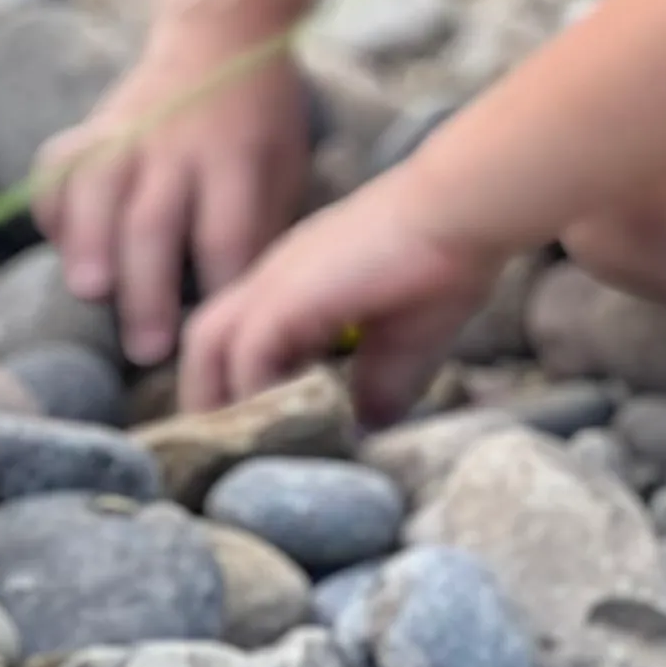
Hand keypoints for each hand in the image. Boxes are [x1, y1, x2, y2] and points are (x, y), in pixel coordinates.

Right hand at [35, 20, 310, 367]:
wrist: (223, 36)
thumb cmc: (261, 125)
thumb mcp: (286, 171)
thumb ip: (259, 232)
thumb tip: (237, 314)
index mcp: (237, 159)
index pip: (225, 234)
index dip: (218, 290)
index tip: (215, 338)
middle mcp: (178, 145)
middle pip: (154, 220)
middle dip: (147, 290)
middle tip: (146, 349)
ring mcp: (129, 130)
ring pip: (97, 187)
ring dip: (88, 242)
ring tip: (89, 292)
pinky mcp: (94, 124)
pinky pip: (60, 163)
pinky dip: (52, 202)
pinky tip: (59, 242)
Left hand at [178, 173, 500, 422]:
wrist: (459, 214)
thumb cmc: (443, 268)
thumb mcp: (405, 347)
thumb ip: (377, 389)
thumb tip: (361, 432)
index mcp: (295, 289)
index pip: (238, 343)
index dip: (240, 391)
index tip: (256, 438)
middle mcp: (271, 281)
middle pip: (206, 342)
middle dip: (211, 398)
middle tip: (233, 451)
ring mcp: (274, 282)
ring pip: (208, 344)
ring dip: (221, 397)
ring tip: (246, 446)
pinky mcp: (286, 295)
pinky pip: (245, 353)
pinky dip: (254, 392)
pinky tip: (282, 426)